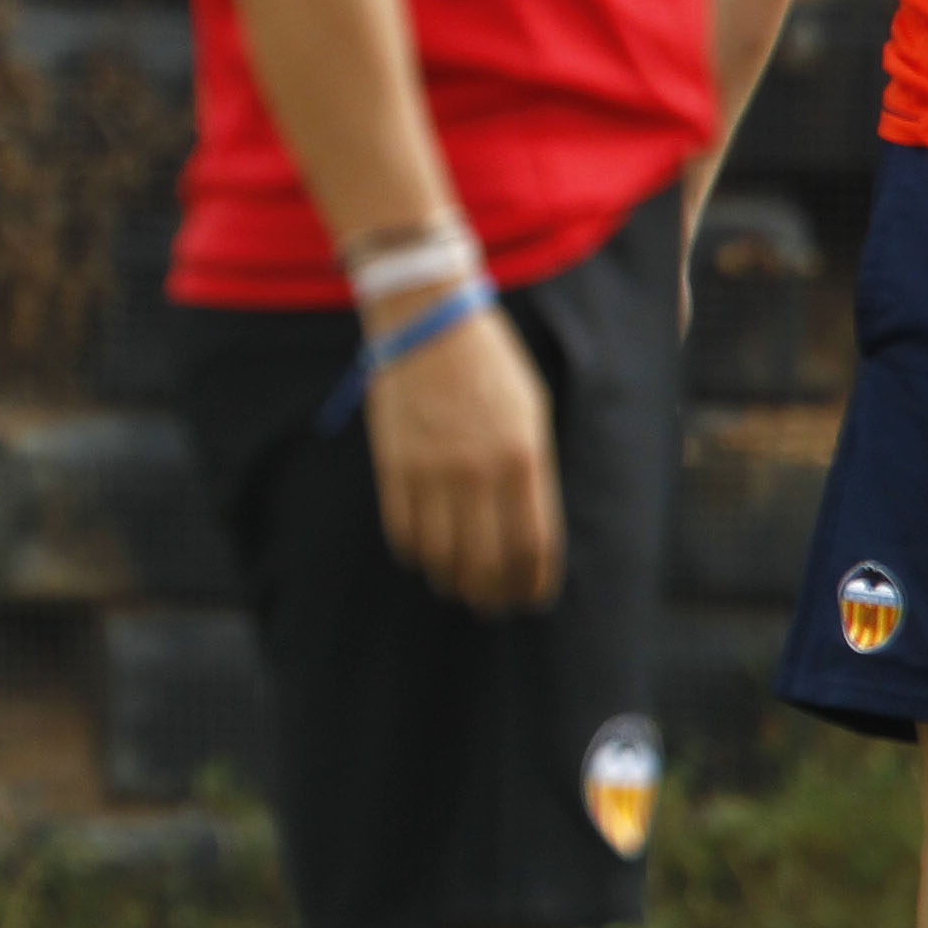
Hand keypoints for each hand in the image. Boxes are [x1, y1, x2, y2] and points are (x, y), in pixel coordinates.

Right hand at [362, 301, 560, 612]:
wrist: (428, 321)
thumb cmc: (490, 364)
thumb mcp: (531, 412)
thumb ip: (532, 471)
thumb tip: (527, 530)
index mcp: (523, 456)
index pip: (533, 545)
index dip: (534, 583)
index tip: (534, 599)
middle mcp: (478, 471)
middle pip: (487, 563)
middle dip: (494, 595)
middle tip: (496, 606)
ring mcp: (431, 471)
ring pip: (442, 556)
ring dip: (454, 583)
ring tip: (461, 589)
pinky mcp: (394, 466)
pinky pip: (403, 532)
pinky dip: (416, 555)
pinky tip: (427, 557)